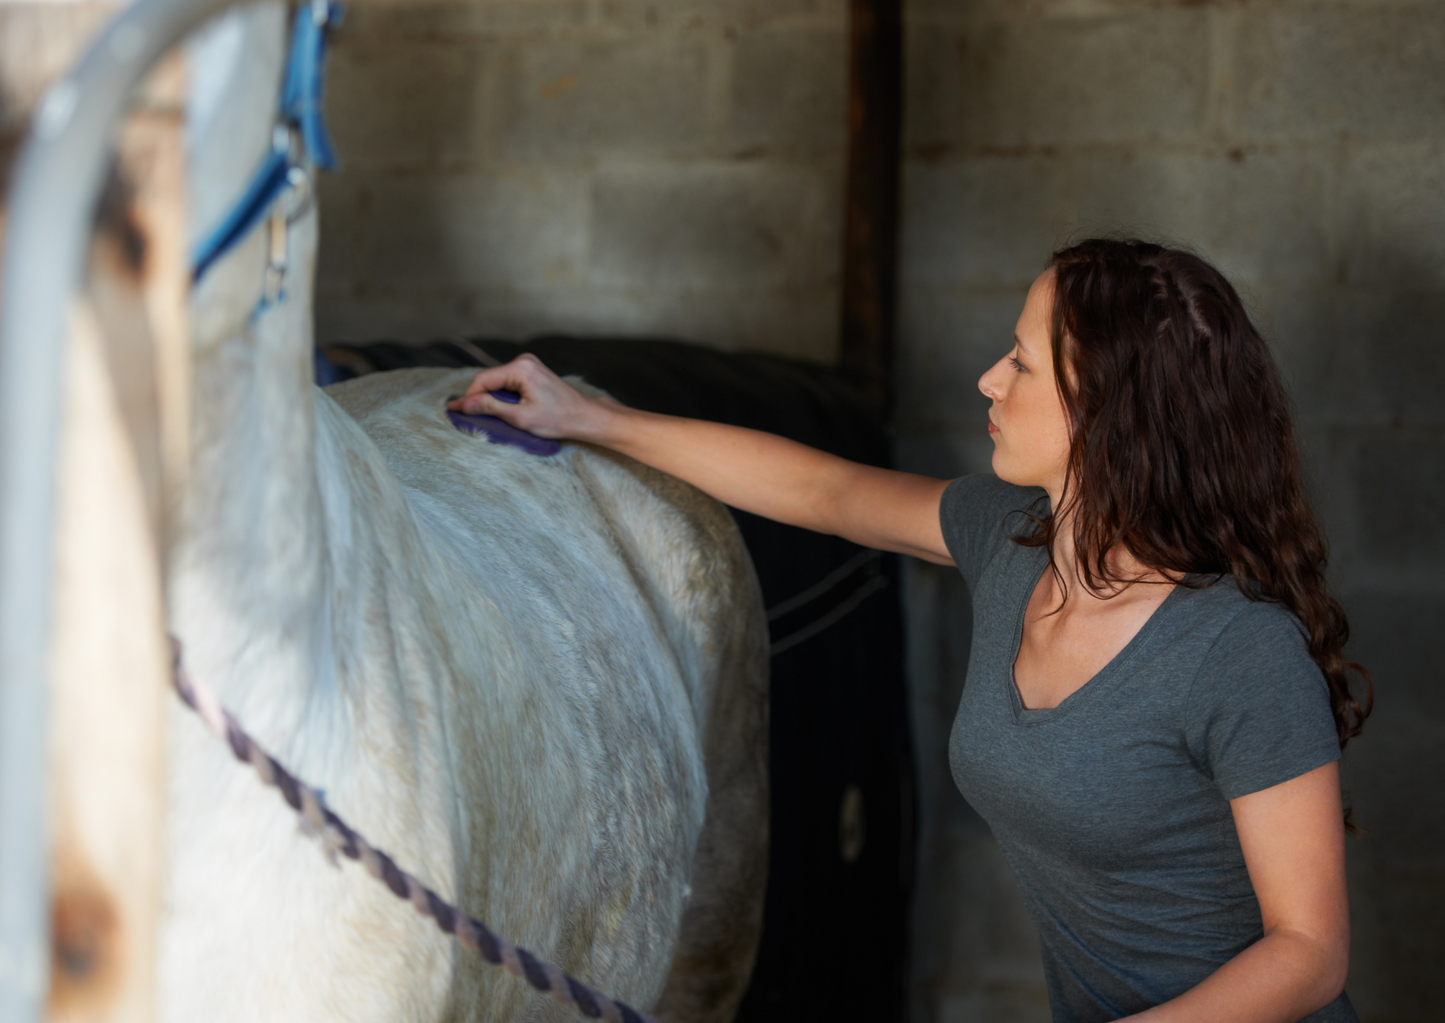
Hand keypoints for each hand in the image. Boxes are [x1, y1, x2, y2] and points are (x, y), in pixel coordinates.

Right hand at [446, 354, 615, 440]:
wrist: (585, 416)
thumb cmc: (558, 419)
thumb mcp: (520, 417)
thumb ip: (491, 408)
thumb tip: (464, 404)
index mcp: (521, 368)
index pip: (483, 380)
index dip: (468, 397)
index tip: (454, 411)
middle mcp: (524, 360)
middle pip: (489, 378)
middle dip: (479, 397)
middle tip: (466, 416)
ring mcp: (529, 364)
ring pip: (497, 380)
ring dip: (491, 397)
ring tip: (486, 415)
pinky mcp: (532, 370)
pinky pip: (508, 381)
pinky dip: (502, 395)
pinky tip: (502, 409)